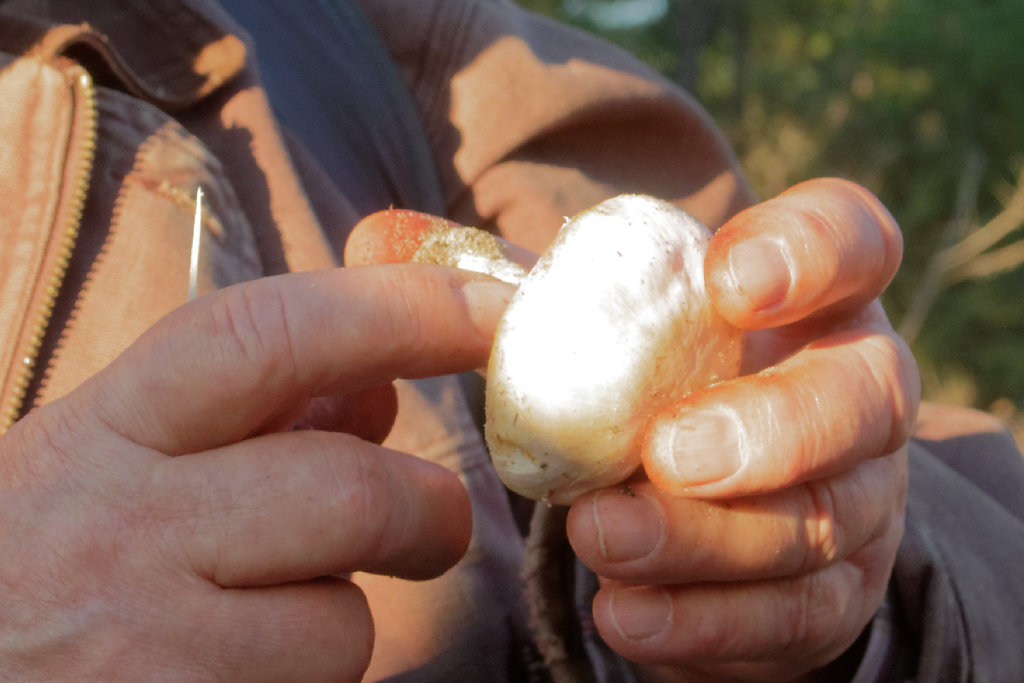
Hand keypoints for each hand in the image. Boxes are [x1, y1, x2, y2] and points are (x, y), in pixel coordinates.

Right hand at [0, 265, 513, 680]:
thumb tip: (381, 384)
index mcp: (108, 430)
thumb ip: (248, 411)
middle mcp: (124, 532)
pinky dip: (304, 682)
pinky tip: (237, 669)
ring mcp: (146, 650)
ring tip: (268, 617)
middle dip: (428, 509)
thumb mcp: (108, 455)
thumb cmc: (35, 556)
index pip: (271, 337)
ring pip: (343, 623)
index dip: (403, 308)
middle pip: (352, 493)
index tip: (498, 304)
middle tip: (431, 523)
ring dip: (341, 617)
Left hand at [566, 178, 919, 680]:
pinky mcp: (837, 593)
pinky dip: (705, 623)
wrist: (714, 504)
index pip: (853, 241)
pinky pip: (792, 618)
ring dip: (703, 539)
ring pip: (818, 524)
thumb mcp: (639, 335)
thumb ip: (589, 309)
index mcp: (819, 300)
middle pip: (865, 399)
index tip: (729, 282)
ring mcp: (863, 500)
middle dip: (771, 428)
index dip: (809, 252)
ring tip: (600, 538)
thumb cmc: (661, 390)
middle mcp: (862, 393)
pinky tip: (627, 614)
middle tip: (667, 452)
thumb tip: (471, 306)